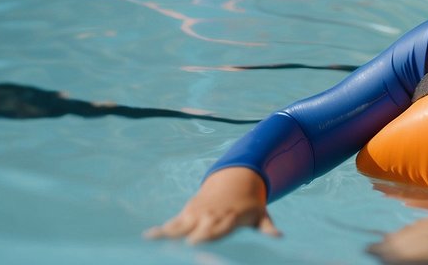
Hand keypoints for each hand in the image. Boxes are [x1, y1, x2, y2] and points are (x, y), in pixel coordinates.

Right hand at [144, 167, 279, 244]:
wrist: (236, 176)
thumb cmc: (250, 203)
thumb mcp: (262, 214)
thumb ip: (267, 228)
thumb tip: (280, 238)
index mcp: (229, 218)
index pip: (218, 229)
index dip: (208, 236)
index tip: (198, 246)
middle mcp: (210, 215)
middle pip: (197, 230)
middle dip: (189, 240)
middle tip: (180, 251)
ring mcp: (197, 213)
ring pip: (181, 225)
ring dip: (169, 235)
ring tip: (154, 244)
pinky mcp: (188, 212)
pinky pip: (173, 223)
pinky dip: (161, 231)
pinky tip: (147, 238)